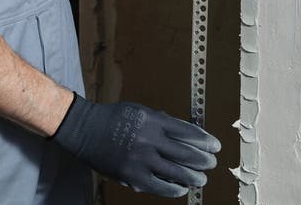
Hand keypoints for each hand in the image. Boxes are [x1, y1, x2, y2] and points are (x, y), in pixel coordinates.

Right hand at [52, 93, 220, 197]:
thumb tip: (186, 133)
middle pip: (186, 153)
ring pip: (177, 172)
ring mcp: (142, 160)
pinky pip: (161, 187)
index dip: (204, 140)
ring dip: (194, 177)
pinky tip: (181, 188)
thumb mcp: (140, 111)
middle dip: (204, 160)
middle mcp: (150, 140)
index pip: (187, 132)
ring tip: (201, 178)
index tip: (214, 145)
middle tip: (212, 162)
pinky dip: (175, 189)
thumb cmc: (114, 118)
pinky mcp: (133, 177)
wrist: (86, 130)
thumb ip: (162, 122)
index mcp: (153, 120)